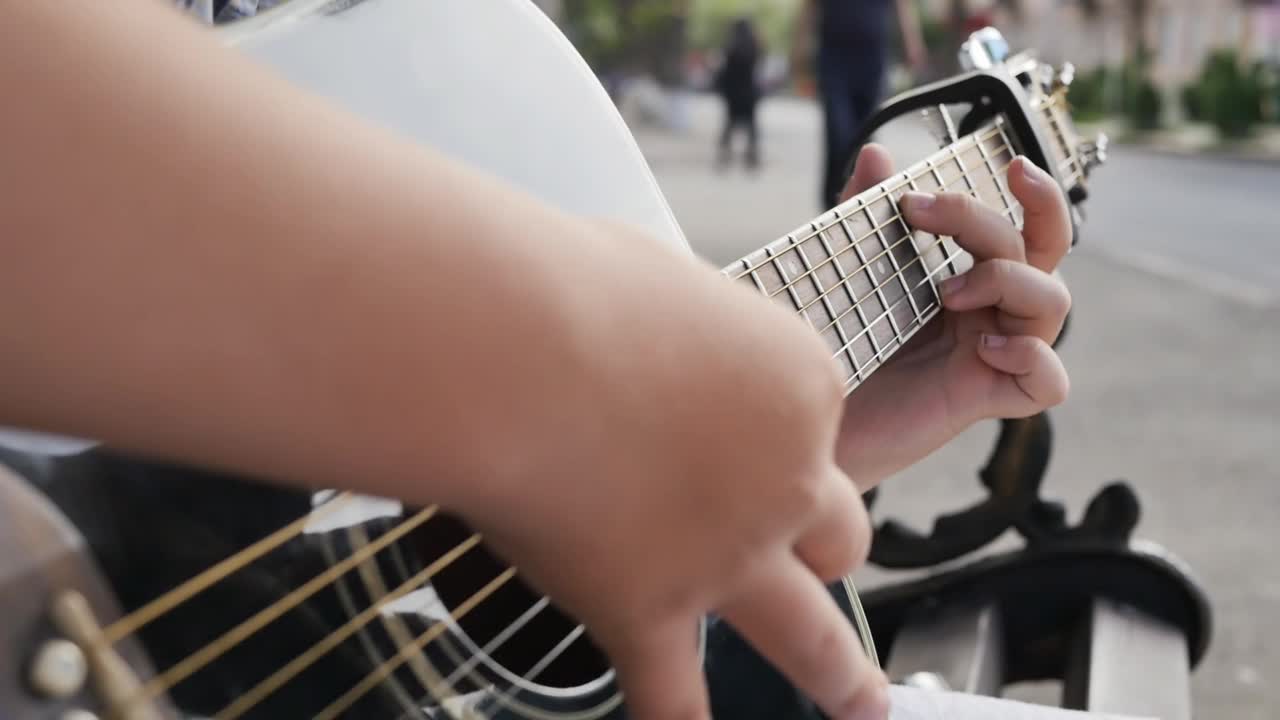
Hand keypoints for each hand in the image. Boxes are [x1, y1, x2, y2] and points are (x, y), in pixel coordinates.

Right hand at [452, 218, 888, 719]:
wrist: (510, 349)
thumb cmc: (569, 292)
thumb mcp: (663, 284)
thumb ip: (691, 328)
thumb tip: (664, 330)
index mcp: (797, 388)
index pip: (813, 428)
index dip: (771, 432)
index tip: (720, 424)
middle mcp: (782, 480)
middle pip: (838, 533)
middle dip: (826, 547)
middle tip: (821, 559)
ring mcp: (725, 556)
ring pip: (809, 637)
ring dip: (838, 677)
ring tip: (859, 704)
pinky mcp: (647, 611)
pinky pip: (674, 699)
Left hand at [833, 144, 1072, 489]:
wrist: (802, 423)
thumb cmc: (829, 349)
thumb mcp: (845, 274)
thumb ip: (861, 217)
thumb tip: (876, 152)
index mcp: (965, 278)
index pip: (1024, 228)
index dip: (1034, 193)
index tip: (1003, 163)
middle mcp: (987, 313)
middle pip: (1041, 251)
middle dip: (1007, 215)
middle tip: (930, 210)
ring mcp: (990, 355)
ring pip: (1053, 302)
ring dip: (1008, 280)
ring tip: (947, 293)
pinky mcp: (984, 400)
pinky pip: (1050, 381)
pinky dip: (1033, 356)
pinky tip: (988, 348)